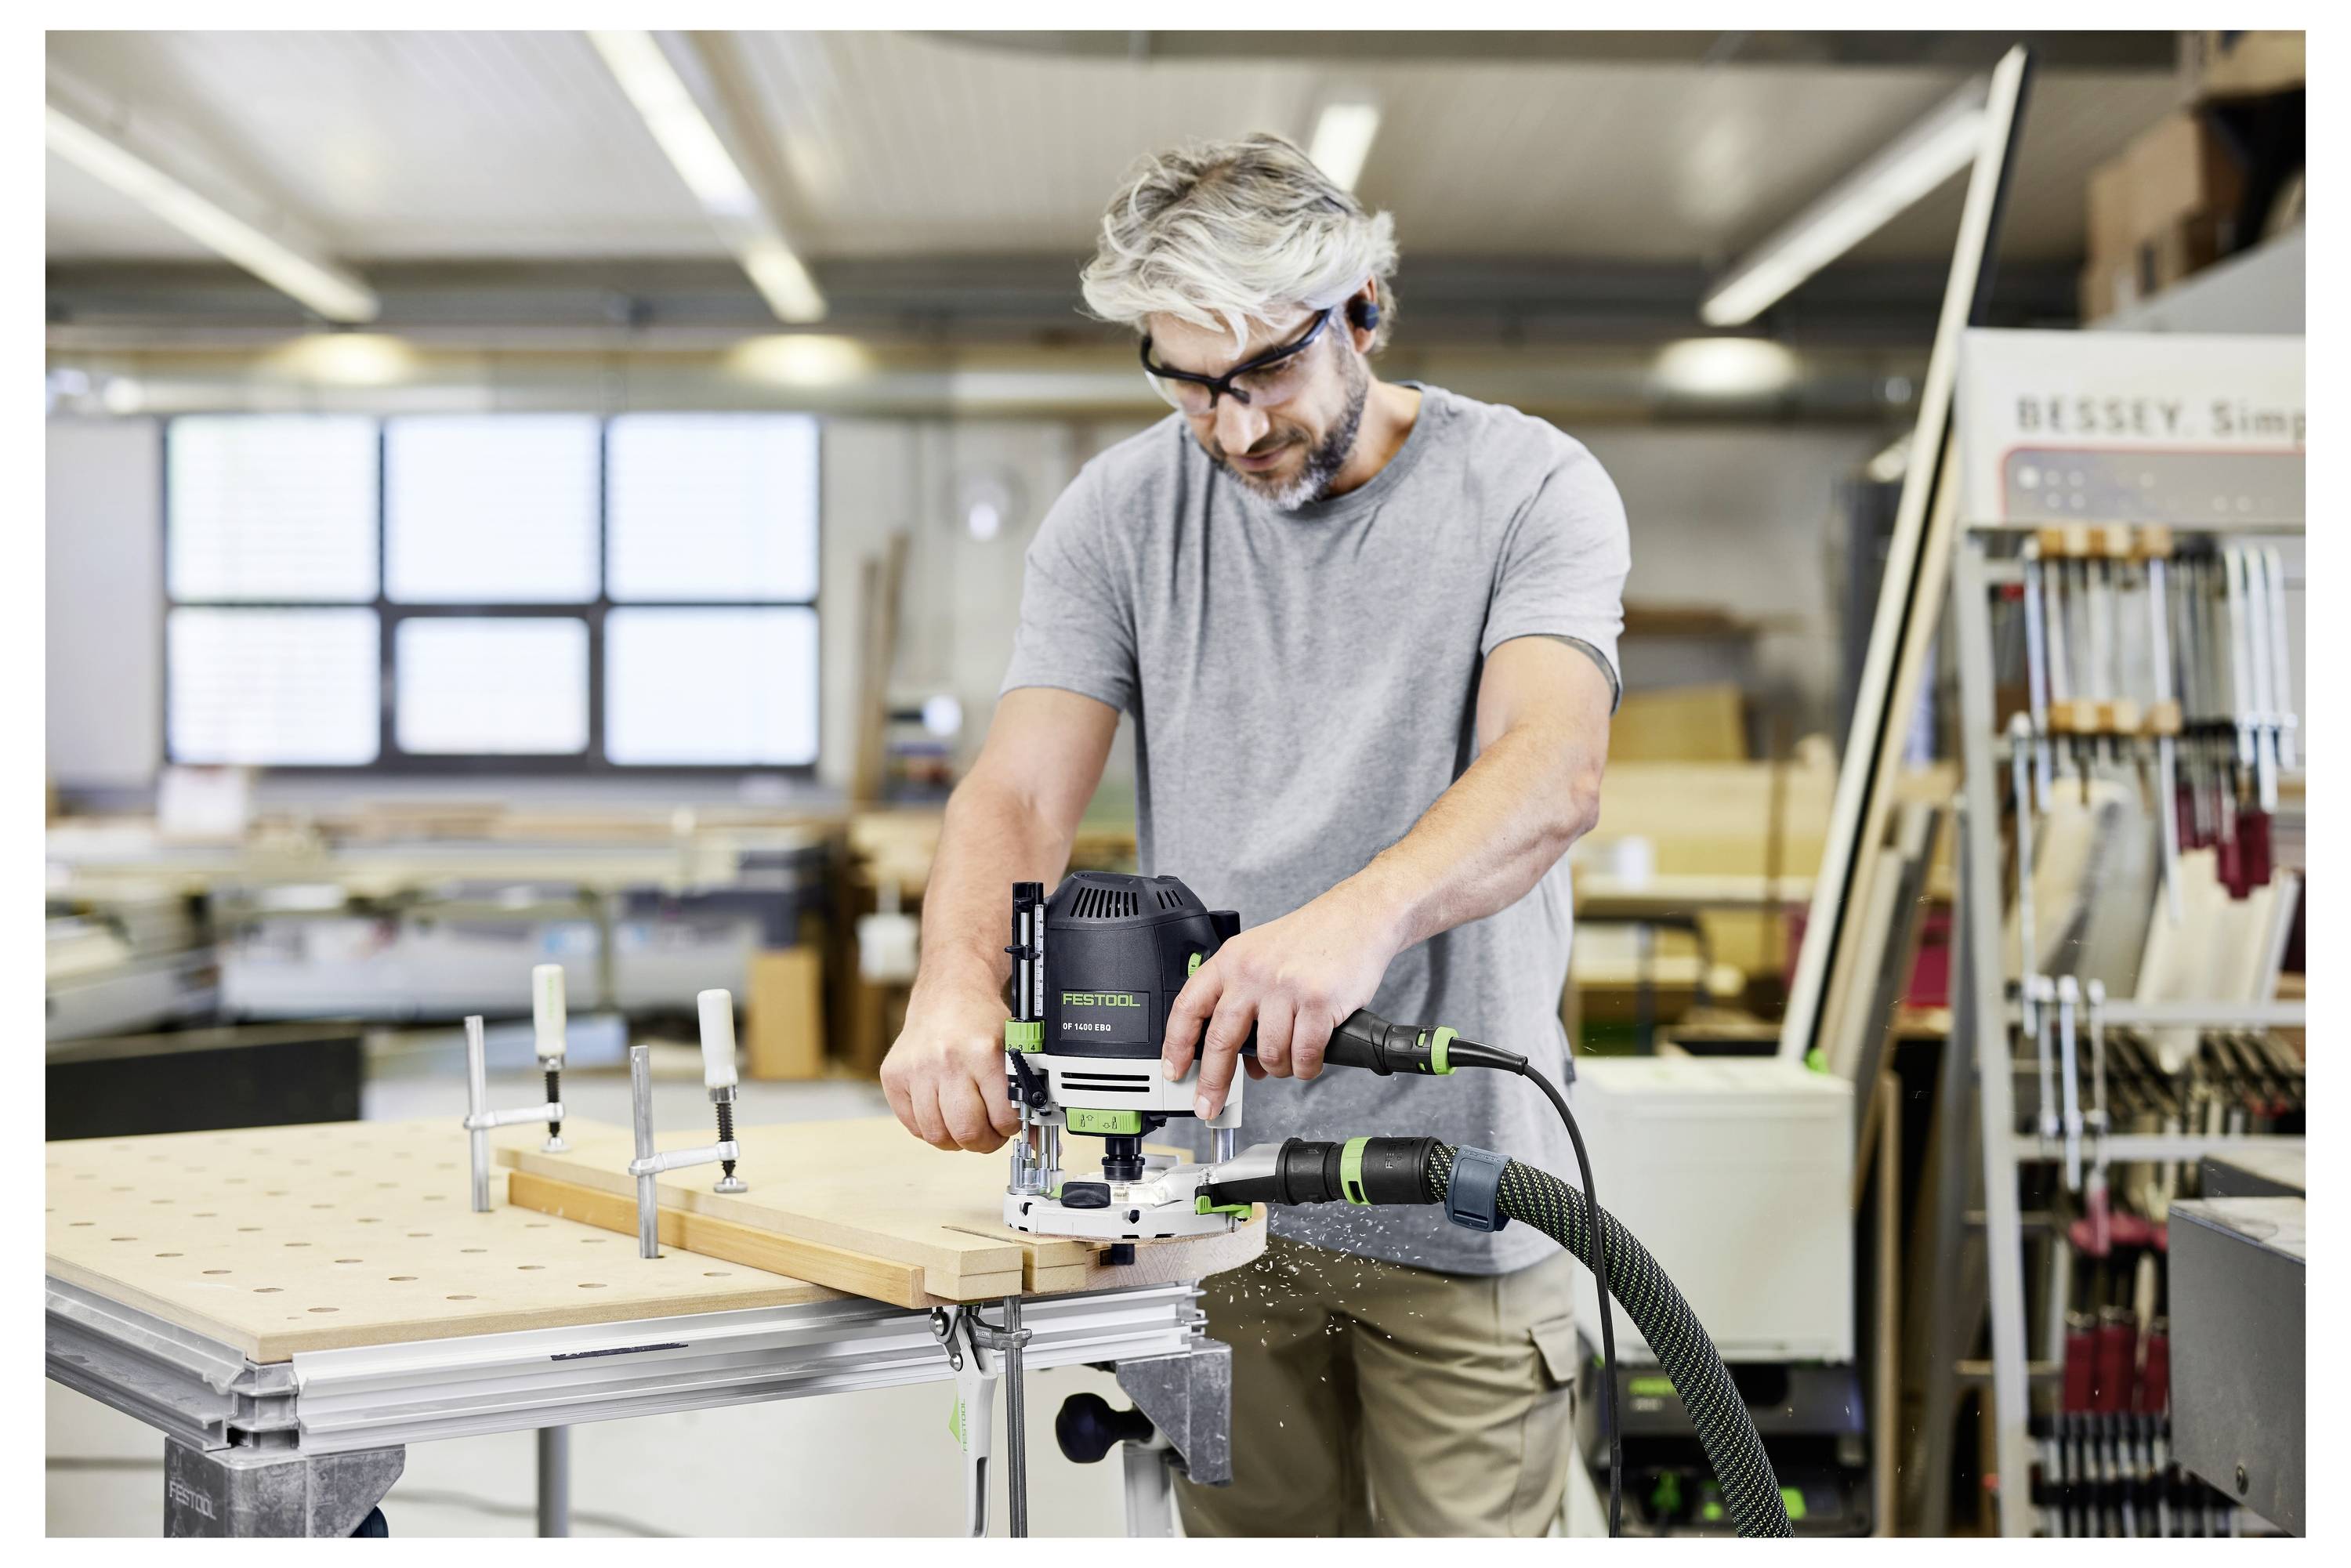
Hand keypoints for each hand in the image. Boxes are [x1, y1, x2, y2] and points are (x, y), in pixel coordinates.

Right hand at [881, 979, 1020, 1151]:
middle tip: (988, 1132)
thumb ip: (1025, 1095)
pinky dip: (930, 1127)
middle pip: (967, 1132)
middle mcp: (948, 1060)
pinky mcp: (893, 1075)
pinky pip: (912, 1126)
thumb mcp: (1014, 1050)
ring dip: (955, 1139)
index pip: (1003, 1118)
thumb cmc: (982, 1022)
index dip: (1010, 1128)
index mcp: (984, 1052)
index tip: (1010, 1122)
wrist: (949, 992)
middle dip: (983, 1142)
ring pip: (936, 1135)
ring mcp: (917, 1068)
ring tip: (965, 1122)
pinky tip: (942, 1110)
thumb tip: (1034, 1140)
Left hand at [1161, 883, 1401, 1118]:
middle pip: (1220, 1040)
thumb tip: (1244, 1063)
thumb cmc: (1311, 939)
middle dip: (1213, 1082)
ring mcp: (1285, 987)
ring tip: (1289, 1060)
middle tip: (1210, 1106)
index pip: (1189, 1007)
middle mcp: (1253, 972)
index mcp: (1232, 960)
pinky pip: (1304, 1055)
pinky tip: (1310, 1060)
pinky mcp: (1318, 1001)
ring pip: (1269, 1055)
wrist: (1357, 916)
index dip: (1175, 1045)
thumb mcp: (1263, 960)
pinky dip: (1306, 1067)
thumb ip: (1246, 1006)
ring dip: (1278, 1070)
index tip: (1174, 1071)